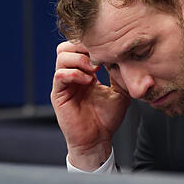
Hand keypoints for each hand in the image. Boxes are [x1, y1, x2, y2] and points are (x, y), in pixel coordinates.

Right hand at [51, 40, 130, 169]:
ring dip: (80, 59)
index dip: (93, 44)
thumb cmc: (107, 118)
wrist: (98, 139)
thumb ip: (119, 72)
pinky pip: (59, 75)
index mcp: (84, 72)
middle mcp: (72, 75)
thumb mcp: (120, 90)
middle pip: (67, 46)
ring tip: (95, 71)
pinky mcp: (58, 95)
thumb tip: (125, 55)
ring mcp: (64, 84)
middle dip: (83, 47)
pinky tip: (89, 81)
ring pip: (62, 56)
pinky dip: (74, 73)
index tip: (109, 50)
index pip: (80, 46)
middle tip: (99, 58)